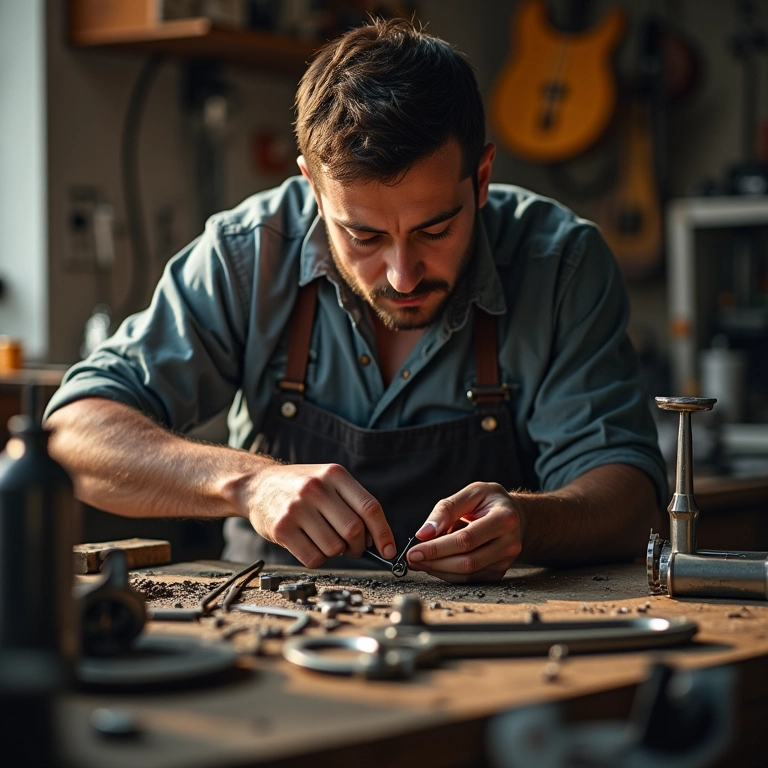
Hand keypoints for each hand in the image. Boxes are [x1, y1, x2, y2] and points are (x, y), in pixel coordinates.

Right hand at [243, 462, 395, 567]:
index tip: (388, 550)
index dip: (383, 533)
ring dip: (336, 552)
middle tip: (352, 548)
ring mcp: (297, 509)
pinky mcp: (282, 529)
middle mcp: (316, 489)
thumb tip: (377, 540)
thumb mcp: (328, 481)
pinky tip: (310, 544)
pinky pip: (313, 558)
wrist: (257, 485)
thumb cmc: (300, 486)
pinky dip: (318, 558)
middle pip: (354, 531)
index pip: (370, 507)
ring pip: (334, 548)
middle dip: (358, 547)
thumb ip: (353, 503)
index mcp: (334, 475)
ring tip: (324, 539)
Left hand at [406, 482, 523, 581]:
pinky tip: (434, 564)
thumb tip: (424, 533)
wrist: (517, 516)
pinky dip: (447, 573)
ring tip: (419, 560)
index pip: (466, 539)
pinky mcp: (498, 573)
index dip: (438, 548)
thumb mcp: (472, 492)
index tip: (414, 550)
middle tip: (411, 558)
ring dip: (438, 570)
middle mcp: (509, 543)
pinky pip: (468, 579)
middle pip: (467, 561)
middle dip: (435, 561)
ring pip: (466, 574)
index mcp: (504, 519)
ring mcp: (505, 561)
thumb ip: (447, 509)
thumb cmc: (491, 502)